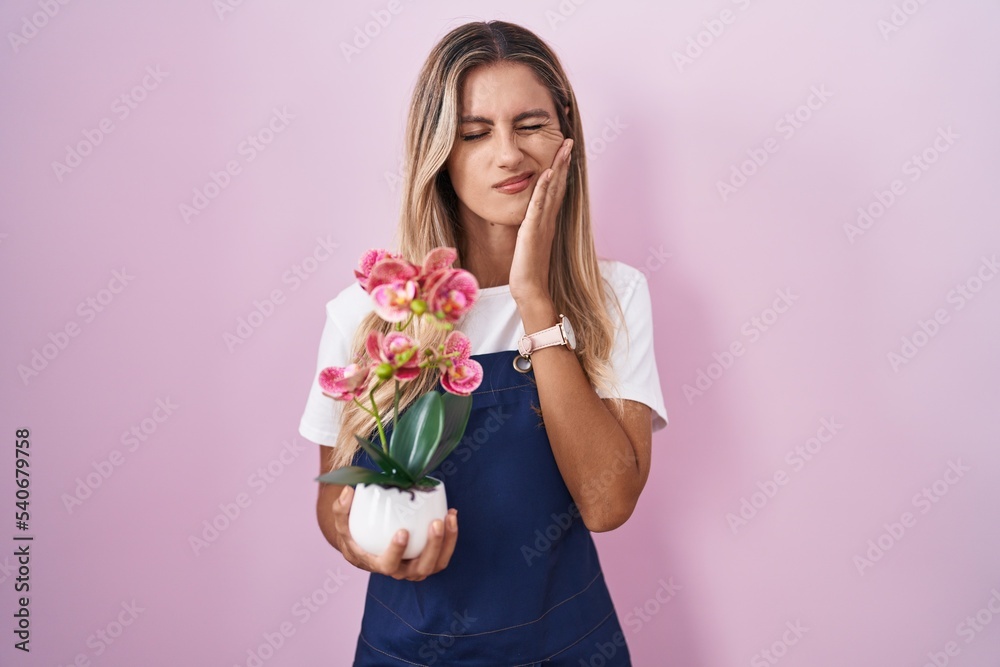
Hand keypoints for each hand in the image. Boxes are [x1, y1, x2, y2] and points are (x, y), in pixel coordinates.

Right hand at [331, 485, 458, 581]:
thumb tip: (347, 492)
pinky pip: (444, 553)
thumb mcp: (342, 524)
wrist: (366, 547)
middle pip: (421, 567)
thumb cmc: (354, 536)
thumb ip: (341, 510)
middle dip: (432, 547)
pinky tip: (451, 514)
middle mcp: (400, 571)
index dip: (397, 552)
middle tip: (435, 523)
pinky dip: (451, 537)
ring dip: (447, 541)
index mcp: (378, 564)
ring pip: (437, 563)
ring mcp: (416, 568)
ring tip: (448, 517)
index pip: (389, 565)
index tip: (402, 532)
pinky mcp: (428, 560)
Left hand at [508, 137, 573, 304]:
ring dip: (558, 167)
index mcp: (548, 221)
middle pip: (559, 185)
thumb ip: (533, 228)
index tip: (565, 153)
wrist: (530, 288)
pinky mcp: (533, 230)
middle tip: (568, 142)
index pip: (557, 191)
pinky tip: (547, 172)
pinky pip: (538, 205)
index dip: (561, 171)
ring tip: (563, 148)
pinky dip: (543, 188)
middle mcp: (549, 219)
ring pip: (552, 190)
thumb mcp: (530, 242)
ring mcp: (543, 223)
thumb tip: (530, 219)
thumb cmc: (528, 269)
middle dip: (564, 162)